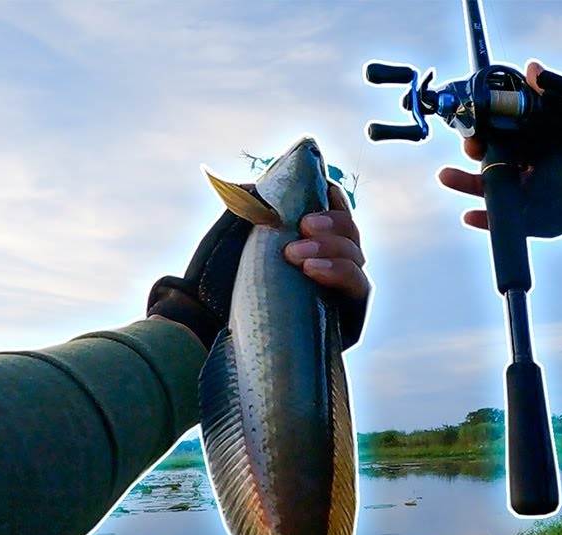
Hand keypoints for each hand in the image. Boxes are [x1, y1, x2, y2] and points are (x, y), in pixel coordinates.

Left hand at [148, 183, 369, 349]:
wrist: (203, 329)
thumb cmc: (212, 283)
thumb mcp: (231, 232)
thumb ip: (254, 203)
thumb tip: (268, 179)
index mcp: (305, 245)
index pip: (333, 216)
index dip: (334, 200)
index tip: (324, 189)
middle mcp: (326, 269)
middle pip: (350, 235)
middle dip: (332, 224)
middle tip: (303, 226)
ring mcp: (338, 296)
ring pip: (357, 258)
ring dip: (332, 249)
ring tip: (295, 254)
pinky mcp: (348, 324)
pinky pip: (359, 289)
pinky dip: (340, 273)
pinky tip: (312, 271)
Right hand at [437, 62, 561, 240]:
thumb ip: (559, 89)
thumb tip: (529, 69)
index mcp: (551, 134)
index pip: (509, 129)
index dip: (488, 125)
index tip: (472, 122)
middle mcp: (545, 162)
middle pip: (499, 159)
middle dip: (476, 154)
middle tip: (467, 149)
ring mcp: (546, 192)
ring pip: (501, 190)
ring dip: (473, 185)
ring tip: (449, 178)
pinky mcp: (551, 220)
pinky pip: (516, 222)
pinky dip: (492, 221)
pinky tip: (471, 215)